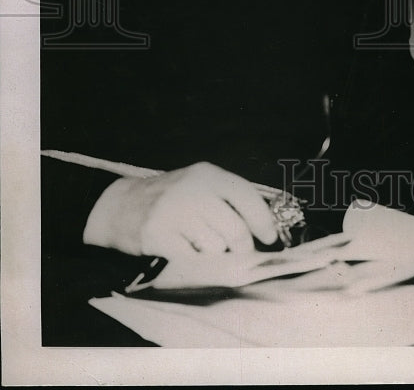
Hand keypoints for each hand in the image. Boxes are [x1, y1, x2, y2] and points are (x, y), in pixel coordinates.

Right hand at [83, 161, 278, 258]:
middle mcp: (193, 190)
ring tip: (200, 245)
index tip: (270, 237)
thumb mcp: (199, 185)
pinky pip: (192, 260)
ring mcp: (175, 213)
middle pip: (235, 230)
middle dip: (242, 248)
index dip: (263, 220)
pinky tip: (185, 251)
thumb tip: (264, 226)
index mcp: (208, 175)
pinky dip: (194, 262)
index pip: (246, 196)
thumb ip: (227, 199)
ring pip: (215, 248)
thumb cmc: (169, 199)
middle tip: (238, 252)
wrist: (119, 206)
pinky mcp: (159, 236)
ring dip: (214, 255)